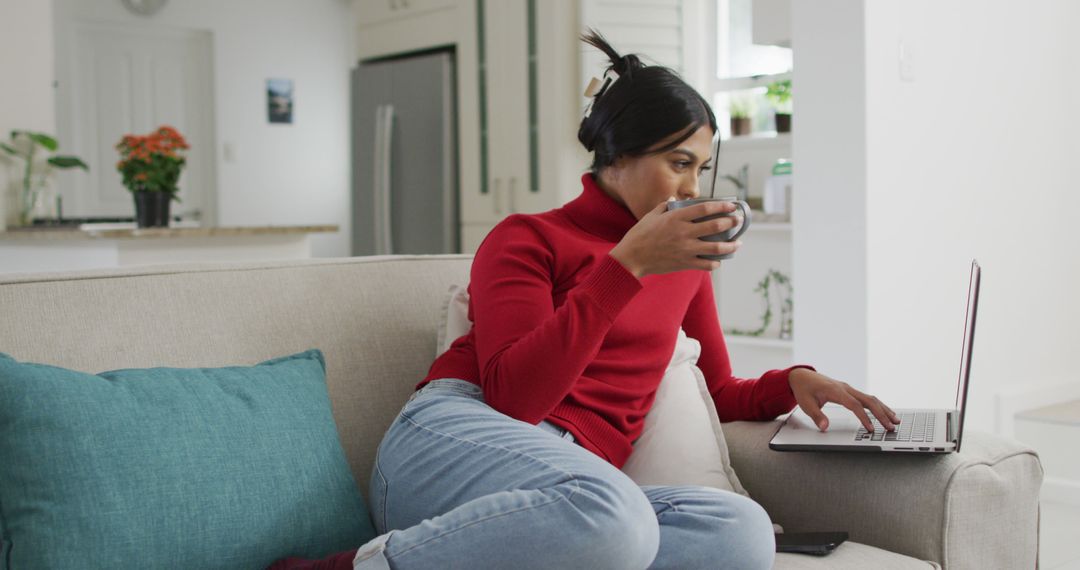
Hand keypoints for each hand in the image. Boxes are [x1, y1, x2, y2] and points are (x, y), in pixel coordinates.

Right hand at [609, 200, 742, 277]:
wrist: (632, 258)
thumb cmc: (639, 235)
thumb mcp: (651, 216)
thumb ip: (664, 206)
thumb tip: (673, 200)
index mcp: (676, 218)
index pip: (705, 209)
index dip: (721, 206)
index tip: (731, 205)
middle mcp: (684, 233)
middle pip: (715, 226)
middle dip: (731, 223)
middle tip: (737, 221)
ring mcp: (686, 249)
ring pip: (716, 247)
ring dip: (730, 245)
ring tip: (737, 243)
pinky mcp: (684, 263)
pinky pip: (706, 264)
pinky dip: (715, 263)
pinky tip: (719, 260)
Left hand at [787, 368, 900, 432]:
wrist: (802, 376)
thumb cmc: (804, 389)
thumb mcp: (806, 404)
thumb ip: (816, 416)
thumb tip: (824, 427)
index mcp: (835, 391)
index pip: (854, 405)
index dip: (864, 417)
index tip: (871, 428)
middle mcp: (845, 388)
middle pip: (868, 400)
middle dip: (881, 414)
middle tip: (891, 427)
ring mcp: (849, 389)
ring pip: (870, 398)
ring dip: (883, 409)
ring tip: (895, 421)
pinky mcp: (850, 391)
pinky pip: (867, 398)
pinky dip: (878, 406)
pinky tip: (885, 413)